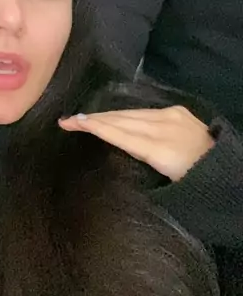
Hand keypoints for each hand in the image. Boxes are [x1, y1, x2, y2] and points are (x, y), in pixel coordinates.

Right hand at [59, 106, 213, 181]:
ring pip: (131, 113)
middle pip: (121, 121)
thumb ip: (141, 161)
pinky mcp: (177, 110)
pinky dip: (126, 114)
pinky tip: (114, 116)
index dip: (94, 127)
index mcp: (160, 150)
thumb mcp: (165, 183)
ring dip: (107, 116)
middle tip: (69, 120)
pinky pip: (144, 111)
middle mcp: (163, 128)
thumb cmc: (194, 185)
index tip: (72, 122)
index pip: (120, 134)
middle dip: (94, 119)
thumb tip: (118, 145)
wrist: (227, 169)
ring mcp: (171, 116)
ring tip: (85, 118)